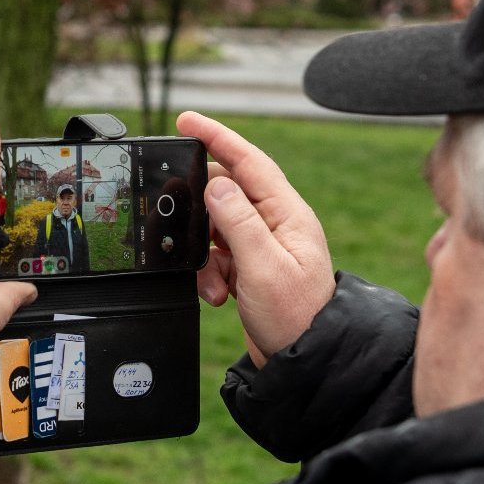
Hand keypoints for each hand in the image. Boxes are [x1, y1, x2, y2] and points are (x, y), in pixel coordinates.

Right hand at [176, 111, 334, 365]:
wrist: (304, 363)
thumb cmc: (297, 317)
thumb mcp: (264, 267)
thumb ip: (239, 222)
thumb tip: (216, 184)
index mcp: (287, 214)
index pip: (248, 161)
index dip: (217, 136)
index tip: (187, 120)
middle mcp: (276, 224)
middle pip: (226, 192)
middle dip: (200, 209)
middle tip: (179, 218)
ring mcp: (262, 246)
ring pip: (215, 227)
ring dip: (204, 253)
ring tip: (213, 281)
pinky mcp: (249, 268)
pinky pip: (216, 255)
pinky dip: (208, 273)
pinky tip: (218, 293)